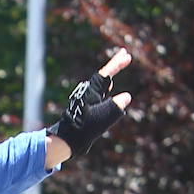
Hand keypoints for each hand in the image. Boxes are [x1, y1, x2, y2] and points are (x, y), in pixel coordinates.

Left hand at [46, 48, 132, 165]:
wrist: (67, 140)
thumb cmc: (84, 128)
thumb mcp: (104, 116)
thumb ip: (117, 106)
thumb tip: (126, 97)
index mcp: (92, 92)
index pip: (106, 74)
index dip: (117, 64)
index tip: (126, 55)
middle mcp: (89, 93)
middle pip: (104, 75)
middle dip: (115, 64)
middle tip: (124, 54)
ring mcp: (87, 101)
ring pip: (101, 84)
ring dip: (111, 75)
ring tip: (118, 65)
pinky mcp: (86, 109)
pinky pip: (99, 94)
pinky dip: (106, 88)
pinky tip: (109, 89)